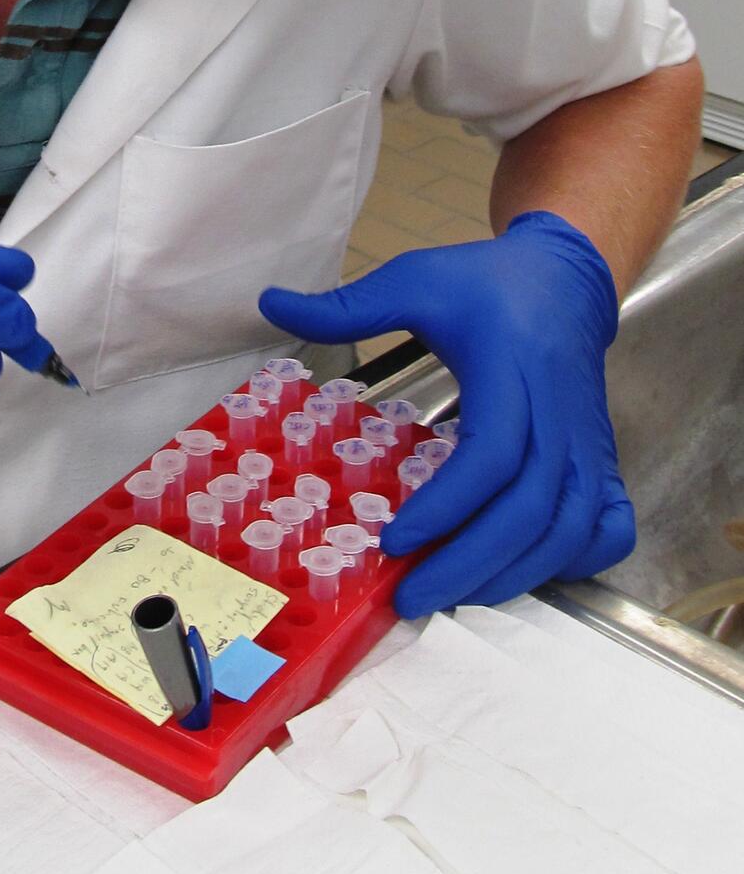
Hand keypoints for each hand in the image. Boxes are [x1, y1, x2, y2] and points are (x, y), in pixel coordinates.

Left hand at [259, 211, 634, 615]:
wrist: (564, 277)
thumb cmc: (487, 283)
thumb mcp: (414, 279)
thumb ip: (347, 305)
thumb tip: (269, 305)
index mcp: (512, 367)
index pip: (492, 453)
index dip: (448, 506)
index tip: (394, 540)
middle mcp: (559, 413)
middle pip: (532, 508)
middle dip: (472, 563)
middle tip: (411, 596)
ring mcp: (587, 442)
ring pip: (568, 528)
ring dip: (513, 573)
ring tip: (451, 594)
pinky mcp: (601, 460)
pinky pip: (605, 525)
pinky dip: (574, 561)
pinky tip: (525, 573)